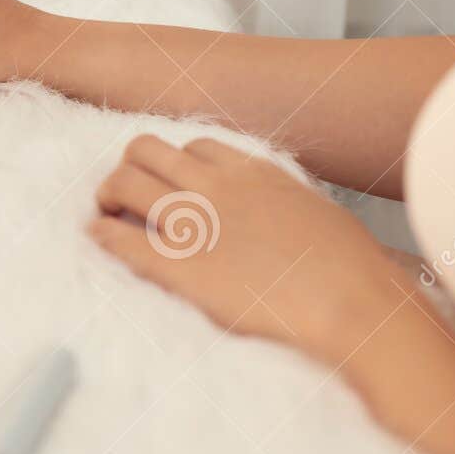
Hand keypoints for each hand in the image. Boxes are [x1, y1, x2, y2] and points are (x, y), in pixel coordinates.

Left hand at [88, 134, 416, 365]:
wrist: (356, 308)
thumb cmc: (355, 272)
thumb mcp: (321, 219)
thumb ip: (287, 207)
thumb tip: (285, 217)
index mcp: (255, 174)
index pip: (194, 145)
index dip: (172, 163)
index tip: (166, 182)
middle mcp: (218, 187)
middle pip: (146, 150)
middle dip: (127, 169)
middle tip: (122, 197)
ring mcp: (196, 223)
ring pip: (125, 182)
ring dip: (108, 195)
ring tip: (106, 215)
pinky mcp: (180, 266)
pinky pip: (121, 239)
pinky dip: (102, 235)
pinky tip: (98, 239)